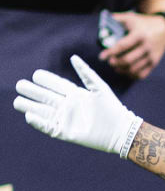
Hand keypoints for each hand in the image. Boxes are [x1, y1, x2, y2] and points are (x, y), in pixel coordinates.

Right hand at [13, 55, 142, 157]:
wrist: (120, 130)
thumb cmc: (112, 108)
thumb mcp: (99, 88)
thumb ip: (86, 73)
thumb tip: (73, 57)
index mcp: (75, 95)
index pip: (56, 85)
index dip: (46, 80)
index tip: (36, 74)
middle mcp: (68, 107)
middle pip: (45, 98)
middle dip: (32, 91)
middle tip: (20, 85)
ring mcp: (66, 120)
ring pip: (43, 112)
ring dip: (30, 107)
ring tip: (17, 101)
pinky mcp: (66, 133)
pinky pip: (49, 127)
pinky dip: (39, 123)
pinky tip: (29, 116)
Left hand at [98, 12, 164, 79]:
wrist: (164, 28)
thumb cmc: (144, 23)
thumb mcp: (131, 18)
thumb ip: (117, 19)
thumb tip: (103, 23)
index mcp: (140, 34)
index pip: (123, 45)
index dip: (111, 52)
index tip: (101, 57)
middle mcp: (147, 46)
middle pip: (128, 60)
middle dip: (116, 63)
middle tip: (110, 62)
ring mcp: (151, 56)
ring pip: (134, 69)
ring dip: (122, 70)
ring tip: (116, 67)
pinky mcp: (154, 62)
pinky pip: (142, 74)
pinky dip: (132, 75)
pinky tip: (125, 71)